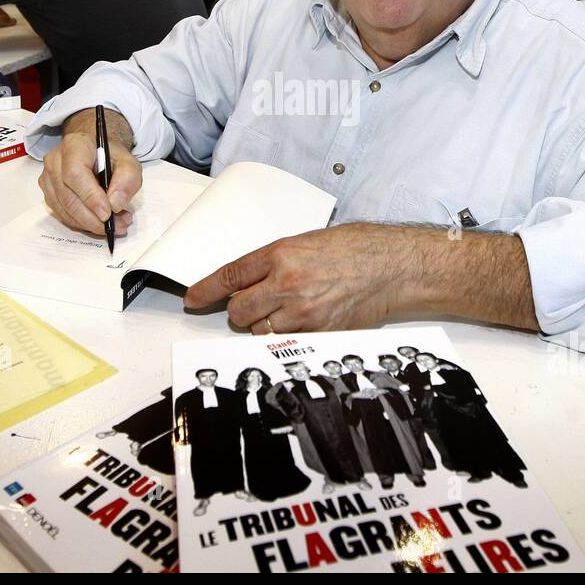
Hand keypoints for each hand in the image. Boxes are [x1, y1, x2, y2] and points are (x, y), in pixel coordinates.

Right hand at [37, 109, 141, 237]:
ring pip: (64, 209)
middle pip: (68, 196)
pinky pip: (62, 215)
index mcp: (74, 144)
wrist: (96, 155)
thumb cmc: (111, 158)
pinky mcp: (48, 193)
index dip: (90, 196)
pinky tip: (99, 222)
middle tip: (117, 226)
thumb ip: (128, 179)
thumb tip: (115, 203)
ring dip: (89, 224)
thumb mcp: (129, 162)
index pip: (75, 173)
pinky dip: (82, 224)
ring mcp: (48, 178)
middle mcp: (55, 160)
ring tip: (115, 225)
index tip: (107, 214)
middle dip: (93, 218)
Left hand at [185, 223, 408, 333]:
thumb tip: (248, 281)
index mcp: (282, 254)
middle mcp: (287, 283)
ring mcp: (303, 311)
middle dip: (240, 311)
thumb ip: (274, 262)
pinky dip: (288, 334)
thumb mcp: (306, 243)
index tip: (193, 297)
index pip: (231, 275)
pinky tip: (306, 319)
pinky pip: (286, 341)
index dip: (206, 289)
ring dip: (265, 324)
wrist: (391, 266)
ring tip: (290, 309)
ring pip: (259, 330)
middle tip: (254, 304)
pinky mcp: (319, 332)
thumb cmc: (354, 249)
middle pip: (238, 311)